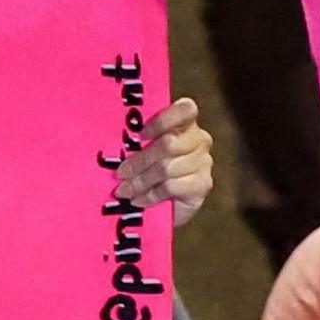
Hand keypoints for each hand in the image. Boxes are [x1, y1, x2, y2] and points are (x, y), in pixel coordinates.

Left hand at [116, 97, 214, 226]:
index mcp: (184, 123)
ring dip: (141, 181)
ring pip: (167, 168)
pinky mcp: (202, 185)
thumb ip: (135, 143)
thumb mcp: (139, 153)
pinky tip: (138, 199)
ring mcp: (203, 162)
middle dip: (140, 160)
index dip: (162, 121)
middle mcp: (199, 139)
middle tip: (121, 173)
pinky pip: (171, 187)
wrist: (160, 210)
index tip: (140, 135)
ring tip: (125, 190)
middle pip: (169, 143)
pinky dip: (150, 195)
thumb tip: (115, 144)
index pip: (185, 110)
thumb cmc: (146, 173)